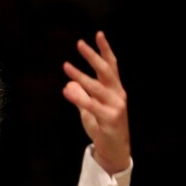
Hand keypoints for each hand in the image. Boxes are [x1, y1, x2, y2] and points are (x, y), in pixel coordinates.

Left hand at [62, 32, 130, 174]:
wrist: (114, 151)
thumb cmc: (102, 128)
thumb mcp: (89, 111)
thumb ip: (81, 97)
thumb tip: (68, 84)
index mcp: (115, 90)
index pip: (111, 66)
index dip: (105, 50)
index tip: (98, 34)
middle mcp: (118, 95)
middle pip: (106, 71)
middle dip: (93, 56)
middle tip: (80, 43)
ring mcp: (116, 107)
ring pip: (97, 88)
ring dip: (81, 76)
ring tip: (66, 66)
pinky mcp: (110, 119)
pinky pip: (93, 106)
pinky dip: (80, 98)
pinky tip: (68, 91)